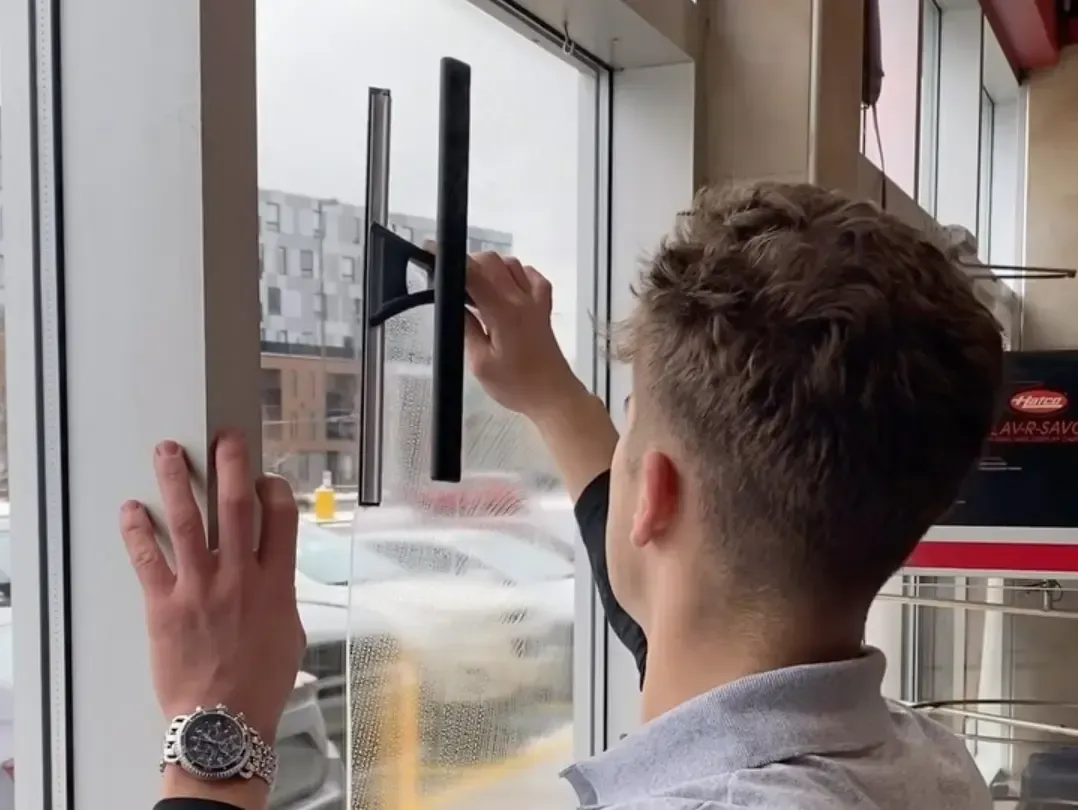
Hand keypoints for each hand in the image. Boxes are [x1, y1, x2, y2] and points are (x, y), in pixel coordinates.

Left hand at [119, 431, 304, 742]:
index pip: (280, 516)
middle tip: (224, 439)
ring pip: (189, 521)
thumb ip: (281, 592)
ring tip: (167, 452)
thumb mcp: (290, 631)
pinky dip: (138, 530)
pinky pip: (149, 559)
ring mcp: (200, 588)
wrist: (224, 719)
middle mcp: (240, 577)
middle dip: (230, 464)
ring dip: (176, 481)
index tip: (264, 478)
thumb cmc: (261, 681)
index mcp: (276, 582)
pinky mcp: (165, 605)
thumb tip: (273, 571)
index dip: (273, 487)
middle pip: (236, 505)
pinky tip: (132, 509)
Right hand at [465, 253, 585, 419]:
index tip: (430, 252)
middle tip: (455, 285)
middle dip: (468, 264)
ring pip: (511, 263)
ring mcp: (536, 300)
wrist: (553, 396)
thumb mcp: (480, 363)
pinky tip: (506, 289)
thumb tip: (456, 305)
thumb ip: (467, 329)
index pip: (473, 274)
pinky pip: (531, 276)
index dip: (449, 260)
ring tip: (478, 290)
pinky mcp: (544, 307)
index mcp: (503, 312)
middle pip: (492, 261)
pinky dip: (516, 274)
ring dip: (491, 269)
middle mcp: (522, 299)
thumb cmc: (516, 385)